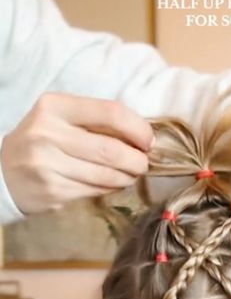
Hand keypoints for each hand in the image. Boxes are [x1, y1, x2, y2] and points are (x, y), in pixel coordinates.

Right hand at [1, 93, 152, 214]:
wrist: (2, 172)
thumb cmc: (40, 141)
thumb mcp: (59, 118)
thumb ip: (94, 120)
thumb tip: (141, 135)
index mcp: (54, 107)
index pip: (110, 112)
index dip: (138, 128)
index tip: (148, 140)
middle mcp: (48, 134)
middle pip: (111, 150)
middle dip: (136, 160)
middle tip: (143, 163)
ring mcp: (48, 166)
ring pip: (105, 175)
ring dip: (126, 177)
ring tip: (130, 175)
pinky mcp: (52, 192)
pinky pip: (94, 191)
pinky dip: (110, 188)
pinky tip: (111, 184)